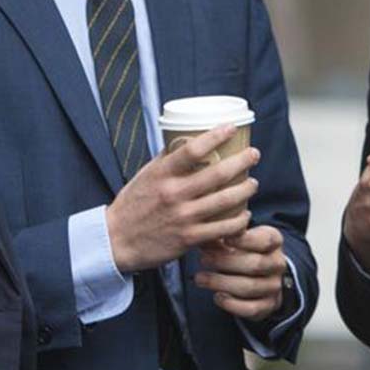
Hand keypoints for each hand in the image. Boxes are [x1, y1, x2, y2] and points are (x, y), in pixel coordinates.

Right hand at [106, 126, 259, 272]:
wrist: (116, 241)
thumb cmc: (132, 205)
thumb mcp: (145, 176)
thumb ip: (166, 160)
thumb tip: (186, 141)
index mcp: (162, 174)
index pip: (193, 149)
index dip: (216, 136)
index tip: (230, 128)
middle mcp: (174, 194)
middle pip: (217, 173)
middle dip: (242, 161)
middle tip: (253, 155)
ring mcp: (183, 217)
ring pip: (225, 200)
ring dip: (245, 190)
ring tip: (252, 183)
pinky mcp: (188, 238)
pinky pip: (222, 229)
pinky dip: (238, 221)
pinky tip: (244, 215)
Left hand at [195, 225, 286, 321]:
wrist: (259, 274)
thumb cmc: (242, 249)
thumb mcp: (235, 237)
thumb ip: (221, 236)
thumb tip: (203, 238)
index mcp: (274, 240)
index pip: (265, 240)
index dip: (245, 240)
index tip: (224, 238)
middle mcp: (278, 263)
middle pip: (256, 264)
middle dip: (225, 262)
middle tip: (202, 260)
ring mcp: (275, 286)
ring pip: (250, 287)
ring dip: (222, 283)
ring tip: (200, 278)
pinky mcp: (269, 305)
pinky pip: (251, 308)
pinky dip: (232, 304)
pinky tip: (217, 296)